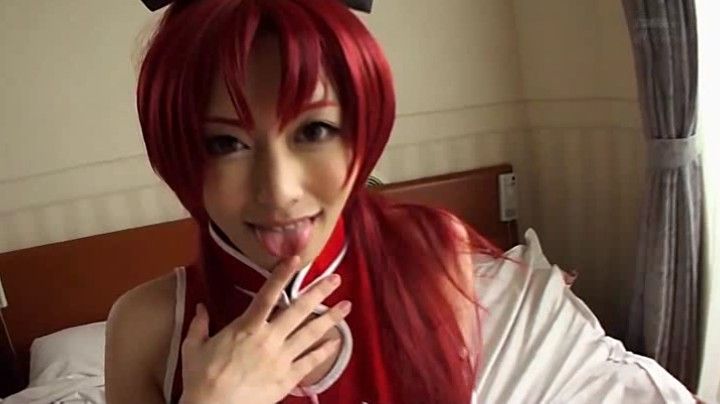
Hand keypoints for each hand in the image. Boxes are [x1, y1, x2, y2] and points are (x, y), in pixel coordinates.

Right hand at [178, 256, 350, 403]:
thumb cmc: (201, 379)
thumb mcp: (193, 348)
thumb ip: (199, 325)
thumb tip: (199, 307)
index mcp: (247, 327)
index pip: (267, 295)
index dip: (282, 275)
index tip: (295, 259)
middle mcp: (268, 339)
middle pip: (298, 310)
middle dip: (319, 292)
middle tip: (336, 279)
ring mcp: (281, 359)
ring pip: (311, 334)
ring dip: (330, 319)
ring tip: (346, 306)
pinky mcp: (287, 379)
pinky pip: (310, 363)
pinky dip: (325, 352)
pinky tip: (337, 342)